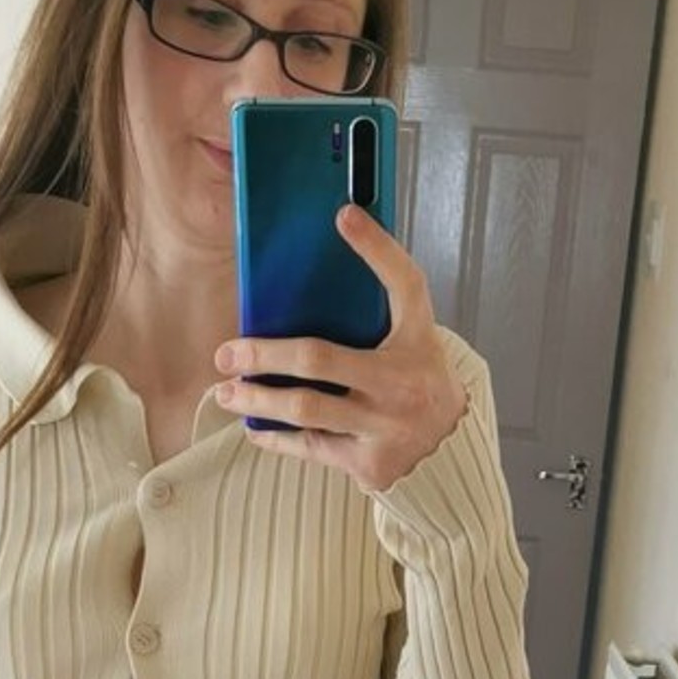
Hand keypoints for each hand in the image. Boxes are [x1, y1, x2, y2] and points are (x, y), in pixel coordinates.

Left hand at [212, 205, 467, 496]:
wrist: (450, 449)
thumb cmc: (419, 381)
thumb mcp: (415, 337)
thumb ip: (382, 304)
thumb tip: (334, 247)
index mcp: (417, 341)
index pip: (404, 284)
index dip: (376, 248)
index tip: (343, 215)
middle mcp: (401, 384)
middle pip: (319, 359)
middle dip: (264, 353)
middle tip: (228, 353)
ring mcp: (383, 426)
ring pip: (305, 410)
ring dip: (258, 400)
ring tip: (227, 392)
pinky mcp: (368, 463)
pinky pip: (310, 448)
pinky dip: (276, 438)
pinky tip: (254, 427)